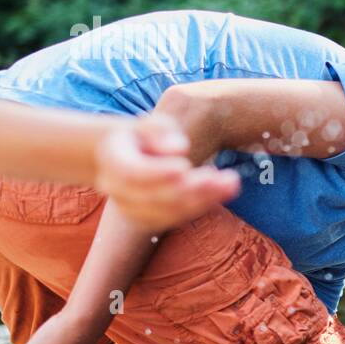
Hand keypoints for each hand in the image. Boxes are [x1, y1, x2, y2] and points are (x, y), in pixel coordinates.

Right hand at [94, 114, 239, 230]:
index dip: (157, 172)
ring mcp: (129, 208)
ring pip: (167, 212)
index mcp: (113, 160)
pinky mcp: (145, 219)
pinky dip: (200, 206)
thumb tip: (181, 148)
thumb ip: (159, 130)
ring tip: (231, 183)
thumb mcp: (146, 124)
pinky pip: (174, 218)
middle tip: (225, 177)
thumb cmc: (138, 136)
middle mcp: (116, 189)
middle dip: (193, 189)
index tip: (184, 166)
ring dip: (202, 200)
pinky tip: (222, 191)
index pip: (132, 172)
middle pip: (155, 196)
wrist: (115, 158)